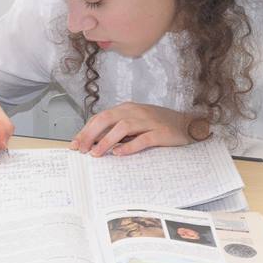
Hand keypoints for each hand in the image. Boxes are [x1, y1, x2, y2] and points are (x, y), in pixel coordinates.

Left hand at [70, 103, 206, 156]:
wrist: (188, 124)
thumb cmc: (159, 125)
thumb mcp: (136, 123)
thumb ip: (118, 130)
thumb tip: (94, 143)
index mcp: (127, 109)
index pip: (101, 117)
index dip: (86, 130)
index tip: (74, 144)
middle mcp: (136, 112)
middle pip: (107, 119)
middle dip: (90, 134)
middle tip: (81, 149)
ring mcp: (149, 121)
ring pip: (122, 127)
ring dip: (106, 140)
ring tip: (96, 153)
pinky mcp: (161, 132)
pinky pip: (143, 139)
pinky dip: (130, 146)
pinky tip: (120, 153)